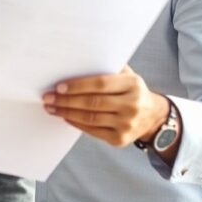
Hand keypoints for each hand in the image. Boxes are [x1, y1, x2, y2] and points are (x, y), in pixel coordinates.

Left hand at [42, 66, 168, 146]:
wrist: (153, 117)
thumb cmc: (132, 90)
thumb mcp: (127, 75)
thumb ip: (107, 68)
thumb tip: (75, 61)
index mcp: (133, 85)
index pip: (100, 84)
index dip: (78, 85)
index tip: (59, 86)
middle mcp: (132, 105)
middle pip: (93, 103)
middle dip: (66, 100)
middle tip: (48, 98)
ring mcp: (127, 125)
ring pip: (90, 118)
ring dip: (66, 113)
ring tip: (51, 108)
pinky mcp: (120, 140)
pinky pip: (93, 131)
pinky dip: (76, 123)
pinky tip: (65, 117)